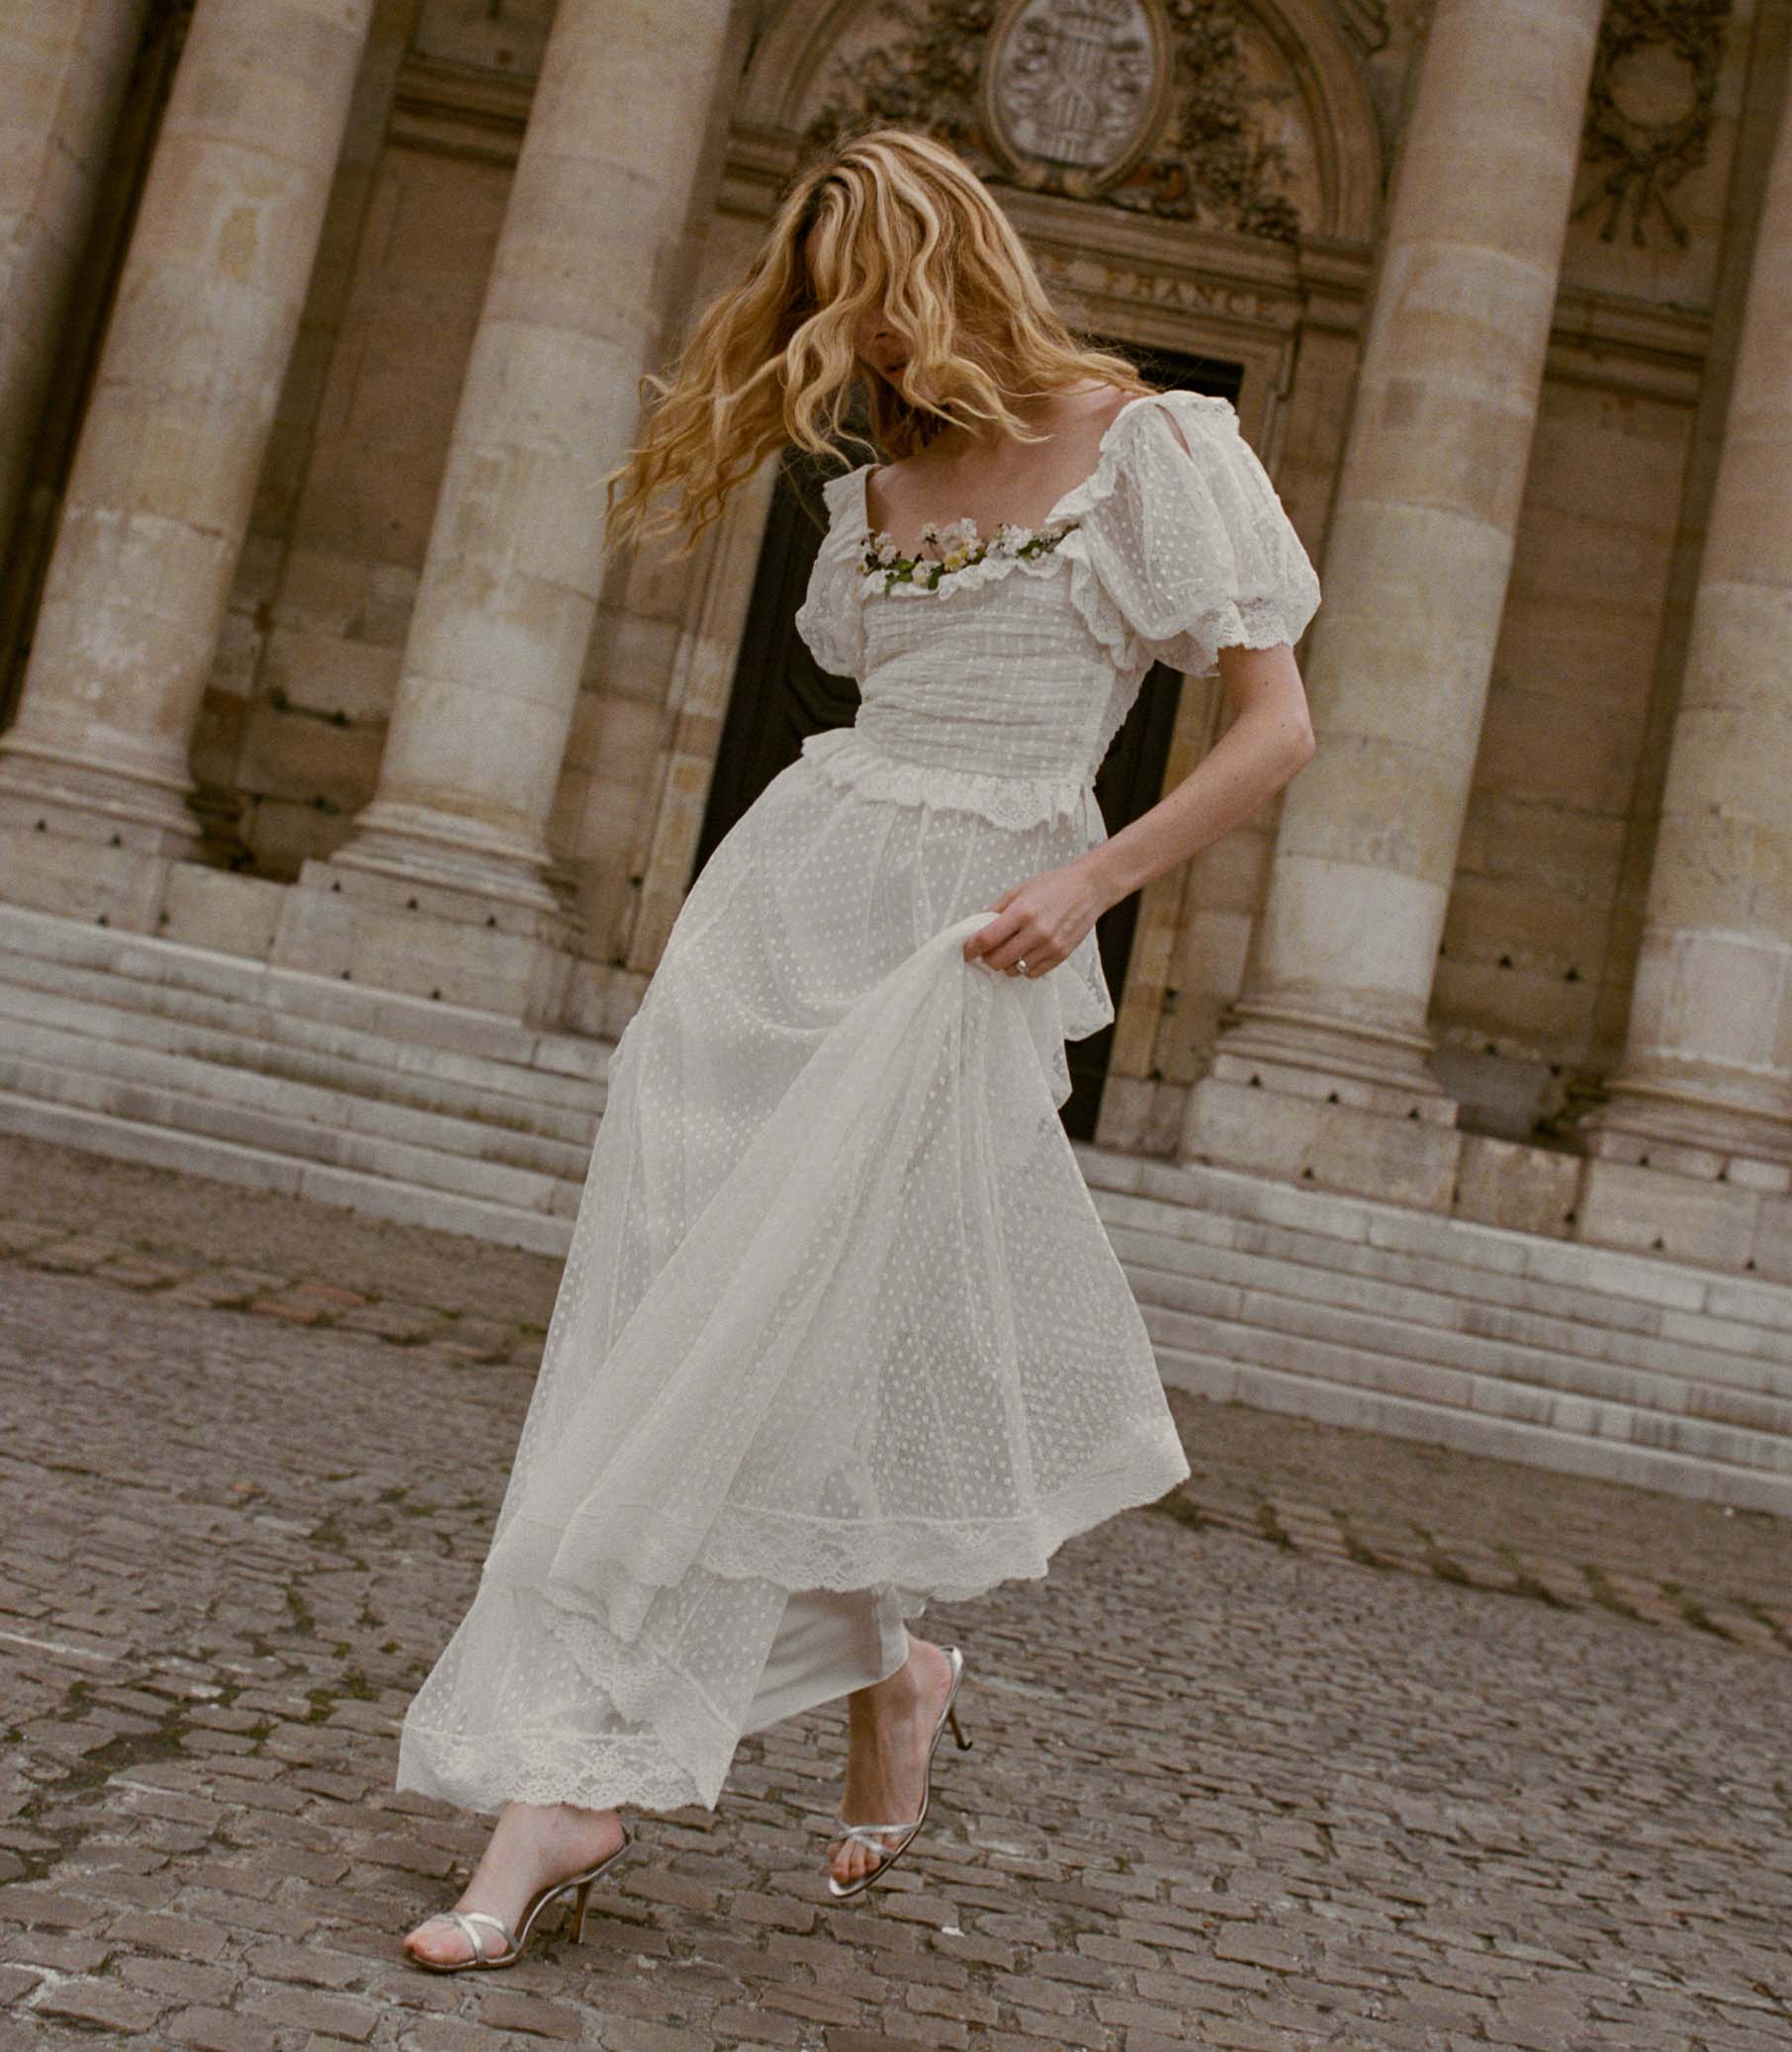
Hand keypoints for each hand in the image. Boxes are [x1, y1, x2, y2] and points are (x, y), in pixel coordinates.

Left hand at [962, 859, 1112, 977]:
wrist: (1089, 888)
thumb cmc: (1053, 885)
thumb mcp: (1019, 890)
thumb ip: (996, 910)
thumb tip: (975, 928)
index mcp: (1022, 912)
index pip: (987, 939)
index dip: (971, 948)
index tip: (965, 951)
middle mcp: (1036, 932)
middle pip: (997, 960)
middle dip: (987, 958)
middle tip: (988, 950)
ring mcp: (1050, 946)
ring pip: (1013, 970)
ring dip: (1006, 963)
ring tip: (1011, 949)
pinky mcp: (1061, 955)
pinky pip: (1032, 973)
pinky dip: (1023, 967)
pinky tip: (1026, 953)